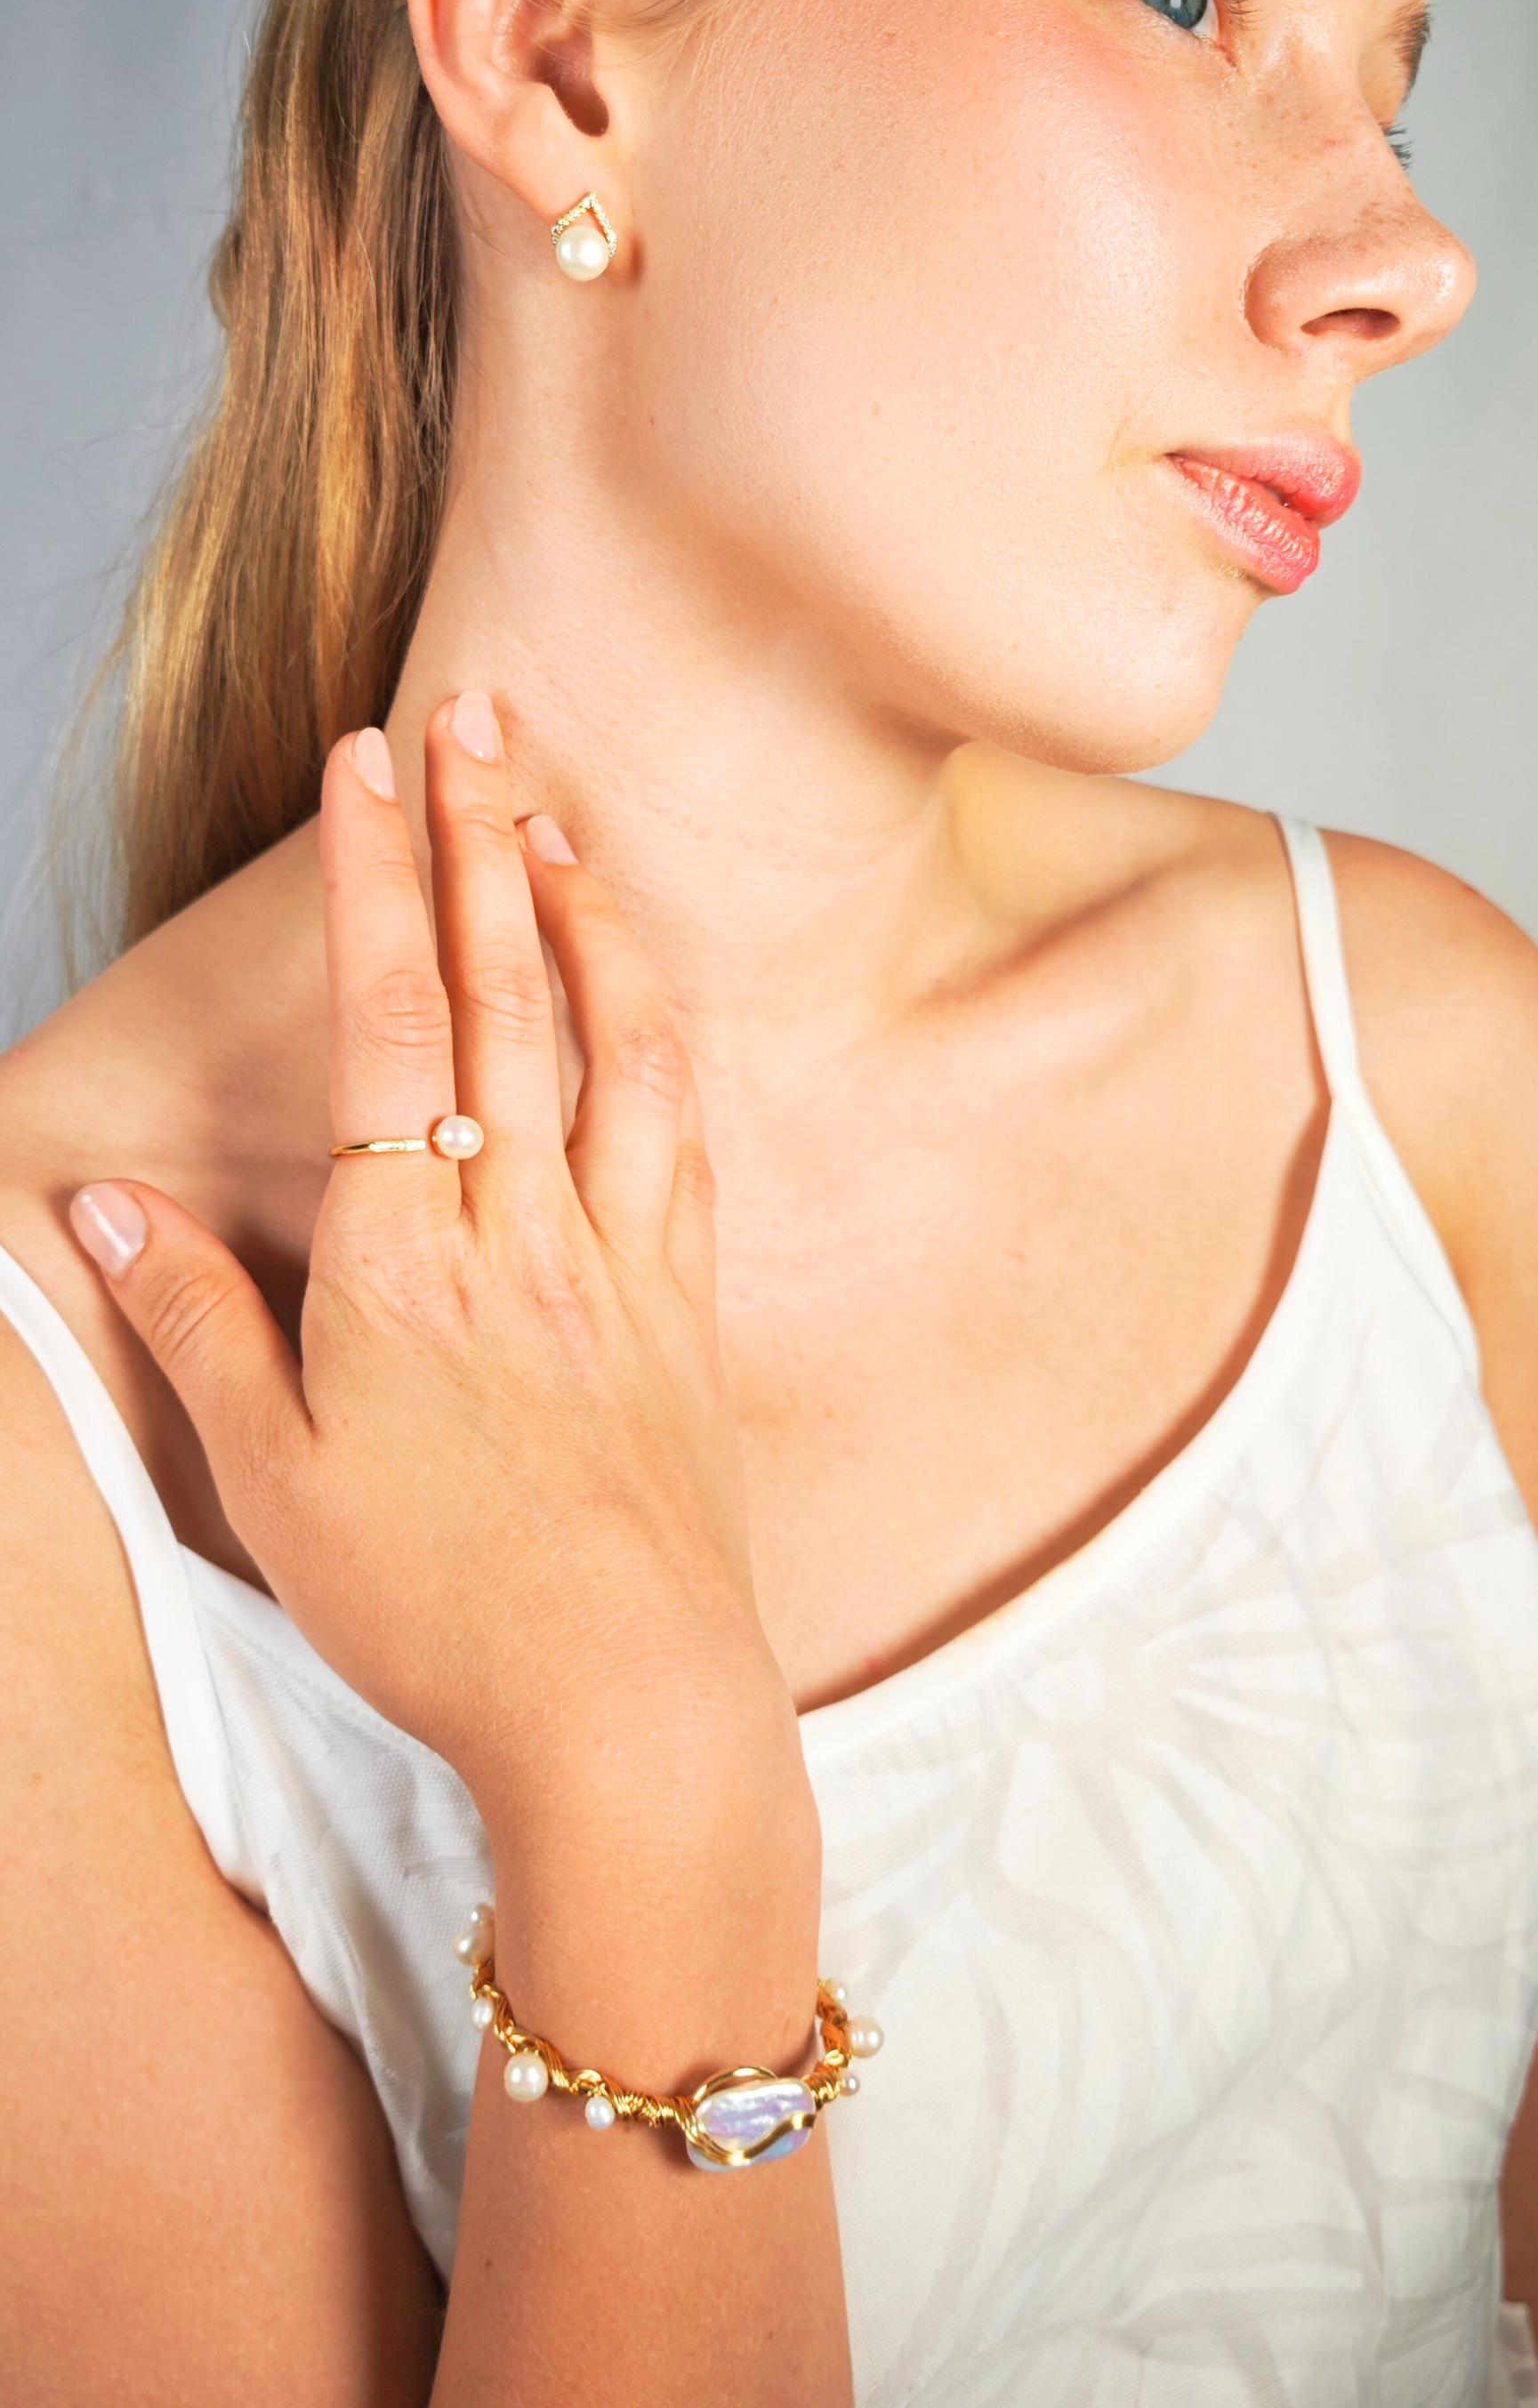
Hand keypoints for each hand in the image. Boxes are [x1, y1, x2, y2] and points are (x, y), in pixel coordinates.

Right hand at [67, 700, 799, 1833]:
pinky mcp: (686, 1309)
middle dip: (482, 838)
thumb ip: (191, 1324)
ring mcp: (619, 1261)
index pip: (384, 1025)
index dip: (372, 880)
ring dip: (586, 914)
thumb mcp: (271, 1478)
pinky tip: (646, 995)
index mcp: (405, 1261)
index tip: (370, 761)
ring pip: (612, 1044)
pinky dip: (660, 1037)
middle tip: (476, 711)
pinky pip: (682, 1136)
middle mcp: (523, 1231)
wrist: (627, 1707)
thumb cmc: (437, 1608)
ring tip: (559, 815)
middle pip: (503, 994)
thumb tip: (101, 1201)